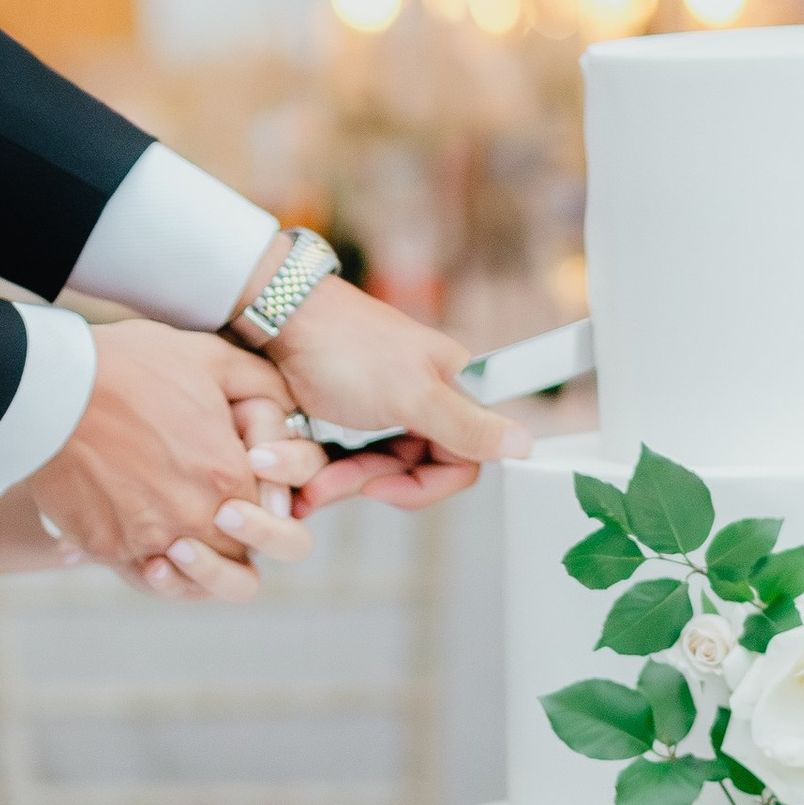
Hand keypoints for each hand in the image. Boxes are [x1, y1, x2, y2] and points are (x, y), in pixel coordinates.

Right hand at [33, 325, 315, 600]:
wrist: (49, 388)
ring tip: (178, 542)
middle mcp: (196, 519)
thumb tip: (288, 417)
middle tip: (216, 519)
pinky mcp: (109, 549)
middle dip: (235, 544)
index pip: (274, 520)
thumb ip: (264, 388)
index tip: (243, 488)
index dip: (265, 507)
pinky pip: (146, 580)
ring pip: (195, 584)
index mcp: (229, 477)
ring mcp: (151, 540)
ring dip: (195, 568)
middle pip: (240, 563)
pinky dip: (151, 571)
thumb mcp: (211, 357)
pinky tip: (145, 545)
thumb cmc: (131, 365)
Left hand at [262, 273, 527, 515]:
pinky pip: (342, 460)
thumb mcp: (411, 394)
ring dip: (338, 480)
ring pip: (372, 471)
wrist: (277, 317)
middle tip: (325, 481)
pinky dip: (321, 470)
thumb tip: (526, 444)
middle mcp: (420, 403)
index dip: (424, 486)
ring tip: (304, 479)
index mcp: (450, 390)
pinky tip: (297, 473)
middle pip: (410, 472)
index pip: (462, 464)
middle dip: (367, 483)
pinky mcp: (343, 418)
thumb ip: (467, 426)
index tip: (381, 487)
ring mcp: (380, 411)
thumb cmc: (344, 348)